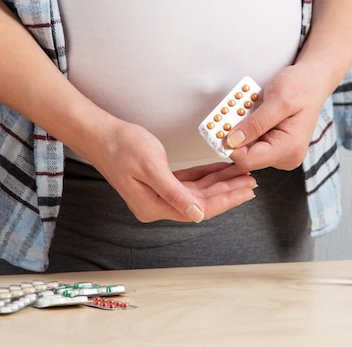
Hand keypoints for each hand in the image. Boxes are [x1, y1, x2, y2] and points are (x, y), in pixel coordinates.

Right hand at [81, 120, 256, 222]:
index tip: (246, 191)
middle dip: (228, 191)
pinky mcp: (158, 183)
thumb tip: (197, 215)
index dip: (226, 200)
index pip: (200, 209)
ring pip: (198, 192)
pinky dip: (205, 176)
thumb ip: (174, 193)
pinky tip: (220, 170)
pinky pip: (189, 182)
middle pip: (202, 203)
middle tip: (251, 182)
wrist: (100, 135)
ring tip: (241, 175)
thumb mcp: (151, 166)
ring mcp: (157, 195)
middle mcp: (157, 205)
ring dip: (219, 183)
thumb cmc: (121, 147)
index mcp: (155, 206)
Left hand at [226, 63, 326, 171]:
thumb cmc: (301, 87)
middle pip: (246, 156)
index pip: (248, 160)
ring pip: (247, 149)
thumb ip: (255, 123)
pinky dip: (247, 128)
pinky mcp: (276, 148)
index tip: (221, 125)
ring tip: (247, 106)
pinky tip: (252, 113)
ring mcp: (281, 154)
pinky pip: (253, 143)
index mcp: (289, 149)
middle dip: (236, 134)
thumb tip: (233, 141)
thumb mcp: (277, 100)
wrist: (313, 82)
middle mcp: (286, 157)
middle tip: (234, 109)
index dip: (230, 144)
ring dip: (241, 129)